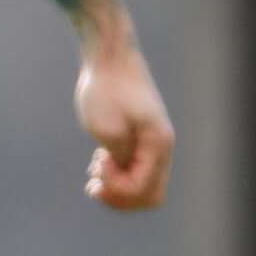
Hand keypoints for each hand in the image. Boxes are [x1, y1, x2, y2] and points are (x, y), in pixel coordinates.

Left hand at [76, 44, 172, 210]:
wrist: (109, 57)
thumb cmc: (105, 89)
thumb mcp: (106, 128)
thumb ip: (119, 159)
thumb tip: (126, 179)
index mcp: (158, 144)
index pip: (142, 190)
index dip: (116, 188)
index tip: (97, 162)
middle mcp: (162, 147)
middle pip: (149, 196)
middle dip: (119, 197)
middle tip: (93, 183)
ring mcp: (153, 144)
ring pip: (143, 186)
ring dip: (117, 188)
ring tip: (94, 172)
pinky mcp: (142, 139)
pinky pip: (136, 171)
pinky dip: (118, 175)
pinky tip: (99, 162)